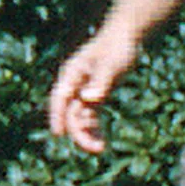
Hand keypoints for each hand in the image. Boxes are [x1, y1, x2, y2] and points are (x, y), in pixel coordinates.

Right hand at [47, 24, 140, 153]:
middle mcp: (75, 84)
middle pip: (70, 112)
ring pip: (79, 117)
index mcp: (72, 73)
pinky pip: (90, 116)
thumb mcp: (111, 64)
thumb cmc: (118, 47)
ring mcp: (84, 90)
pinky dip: (93, 127)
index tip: (58, 133)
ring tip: (101, 149)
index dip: (57, 116)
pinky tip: (102, 141)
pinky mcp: (95, 94)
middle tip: (95, 149)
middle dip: (79, 132)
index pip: (60, 98)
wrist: (127, 36)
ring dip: (87, 133)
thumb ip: (100, 82)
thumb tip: (89, 100)